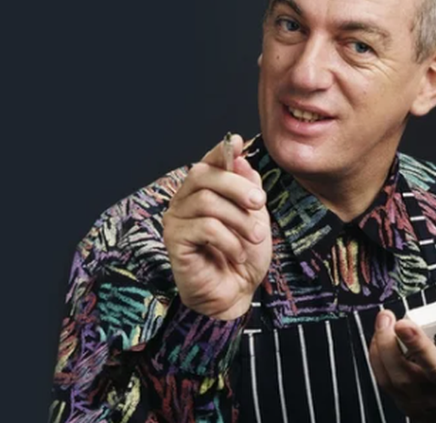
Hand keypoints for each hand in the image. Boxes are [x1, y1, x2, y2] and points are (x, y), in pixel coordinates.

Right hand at [162, 134, 271, 319]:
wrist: (237, 293)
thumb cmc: (243, 255)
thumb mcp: (255, 217)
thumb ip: (247, 189)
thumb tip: (240, 160)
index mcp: (202, 192)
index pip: (207, 162)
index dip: (221, 151)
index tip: (238, 142)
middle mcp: (184, 201)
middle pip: (204, 175)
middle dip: (238, 187)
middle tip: (260, 203)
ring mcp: (176, 220)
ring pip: (207, 202)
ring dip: (239, 219)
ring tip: (253, 237)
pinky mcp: (174, 242)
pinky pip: (204, 227)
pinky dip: (228, 240)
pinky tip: (237, 253)